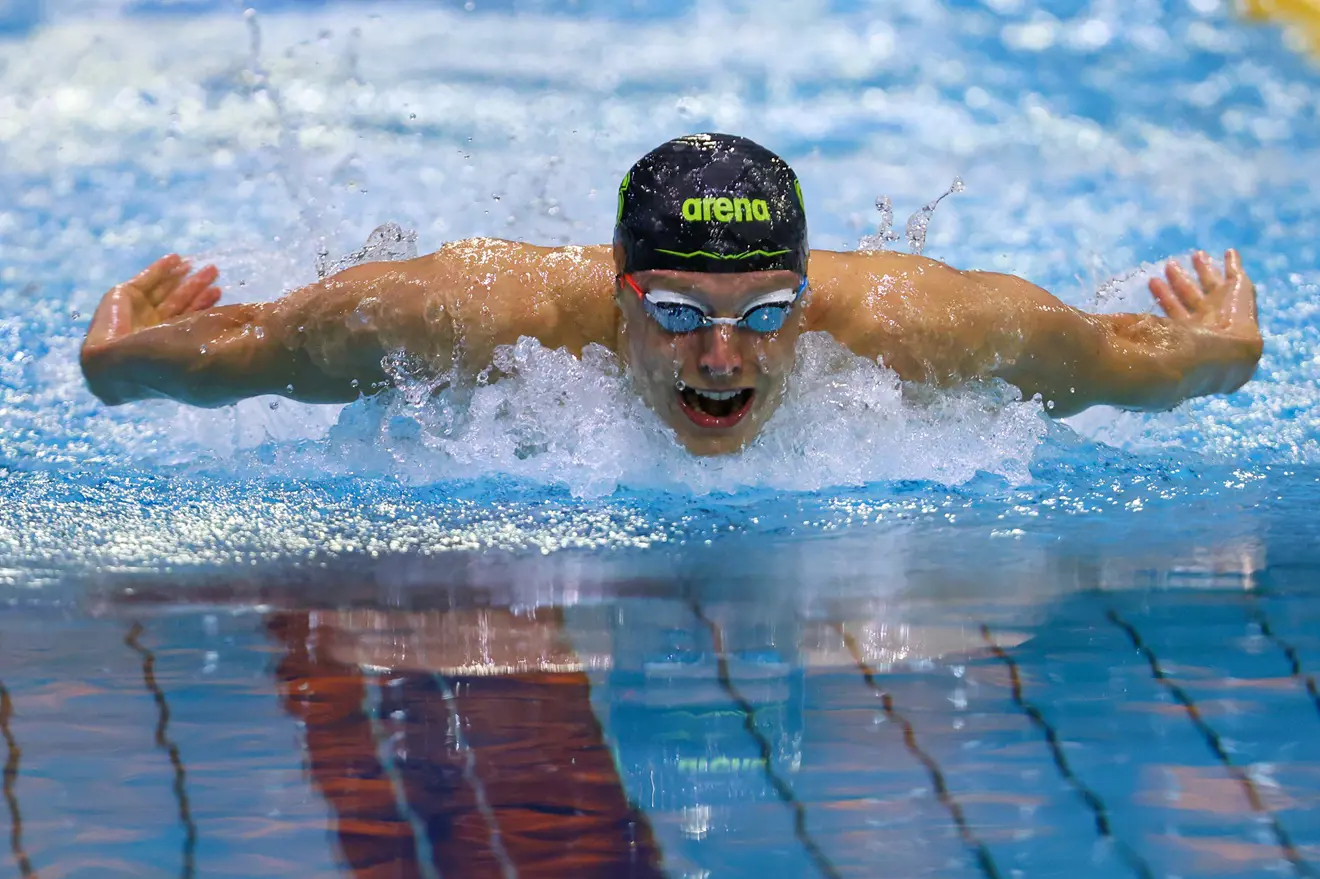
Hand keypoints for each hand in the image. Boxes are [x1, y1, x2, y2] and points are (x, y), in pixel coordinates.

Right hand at [83, 254, 220, 353]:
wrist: (118, 363)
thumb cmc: (161, 361)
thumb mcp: (194, 348)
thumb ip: (208, 334)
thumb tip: (243, 327)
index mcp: (166, 345)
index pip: (188, 319)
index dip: (203, 304)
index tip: (219, 290)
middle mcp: (150, 329)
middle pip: (177, 302)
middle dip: (195, 286)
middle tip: (214, 270)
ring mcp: (135, 313)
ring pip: (164, 290)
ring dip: (182, 276)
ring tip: (203, 265)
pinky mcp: (120, 297)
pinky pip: (145, 279)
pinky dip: (160, 269)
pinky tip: (176, 259)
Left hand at [1147, 248, 1261, 393]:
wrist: (1229, 353)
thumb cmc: (1191, 351)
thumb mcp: (1156, 343)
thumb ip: (1134, 336)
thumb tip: (1098, 344)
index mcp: (1192, 331)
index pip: (1174, 309)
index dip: (1164, 296)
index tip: (1152, 281)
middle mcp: (1209, 317)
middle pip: (1191, 294)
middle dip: (1180, 280)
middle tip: (1170, 265)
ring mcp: (1226, 304)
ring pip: (1210, 282)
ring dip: (1203, 268)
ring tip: (1196, 254)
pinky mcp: (1242, 291)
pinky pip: (1237, 273)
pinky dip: (1234, 262)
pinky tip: (1229, 252)